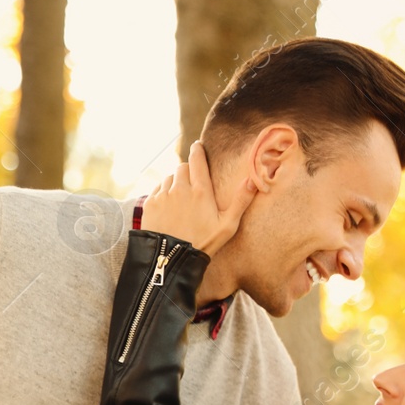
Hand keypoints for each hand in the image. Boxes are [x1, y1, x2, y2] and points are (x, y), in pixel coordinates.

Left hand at [141, 140, 255, 254]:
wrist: (172, 259)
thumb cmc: (203, 243)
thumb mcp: (228, 225)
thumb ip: (241, 201)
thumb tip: (254, 179)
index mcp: (200, 191)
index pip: (197, 160)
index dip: (197, 150)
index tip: (197, 146)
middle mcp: (180, 189)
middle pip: (183, 167)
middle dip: (188, 171)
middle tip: (192, 184)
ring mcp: (163, 195)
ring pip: (169, 178)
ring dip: (175, 183)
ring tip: (181, 199)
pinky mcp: (150, 204)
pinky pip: (157, 189)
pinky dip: (163, 193)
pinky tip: (169, 206)